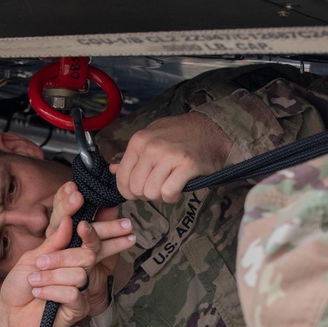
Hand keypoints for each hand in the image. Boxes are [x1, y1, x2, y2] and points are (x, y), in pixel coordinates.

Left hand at [0, 184, 134, 326]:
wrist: (9, 315)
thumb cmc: (20, 286)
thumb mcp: (32, 259)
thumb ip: (53, 243)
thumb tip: (69, 220)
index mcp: (70, 257)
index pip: (88, 242)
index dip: (89, 233)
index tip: (81, 225)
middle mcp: (79, 272)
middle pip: (87, 256)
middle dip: (61, 258)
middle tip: (39, 264)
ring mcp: (81, 291)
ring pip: (79, 275)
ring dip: (52, 277)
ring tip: (34, 282)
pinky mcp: (78, 309)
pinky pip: (73, 294)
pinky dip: (52, 291)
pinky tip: (38, 293)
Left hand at [109, 112, 232, 202]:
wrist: (213, 129)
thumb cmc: (182, 135)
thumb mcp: (152, 137)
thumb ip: (133, 156)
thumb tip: (113, 169)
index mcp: (138, 141)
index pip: (121, 177)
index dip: (128, 191)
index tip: (139, 190)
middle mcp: (151, 147)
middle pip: (136, 188)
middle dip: (146, 194)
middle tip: (159, 187)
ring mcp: (168, 155)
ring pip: (151, 193)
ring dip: (161, 195)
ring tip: (170, 184)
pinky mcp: (186, 165)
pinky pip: (168, 193)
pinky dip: (173, 196)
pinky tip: (179, 187)